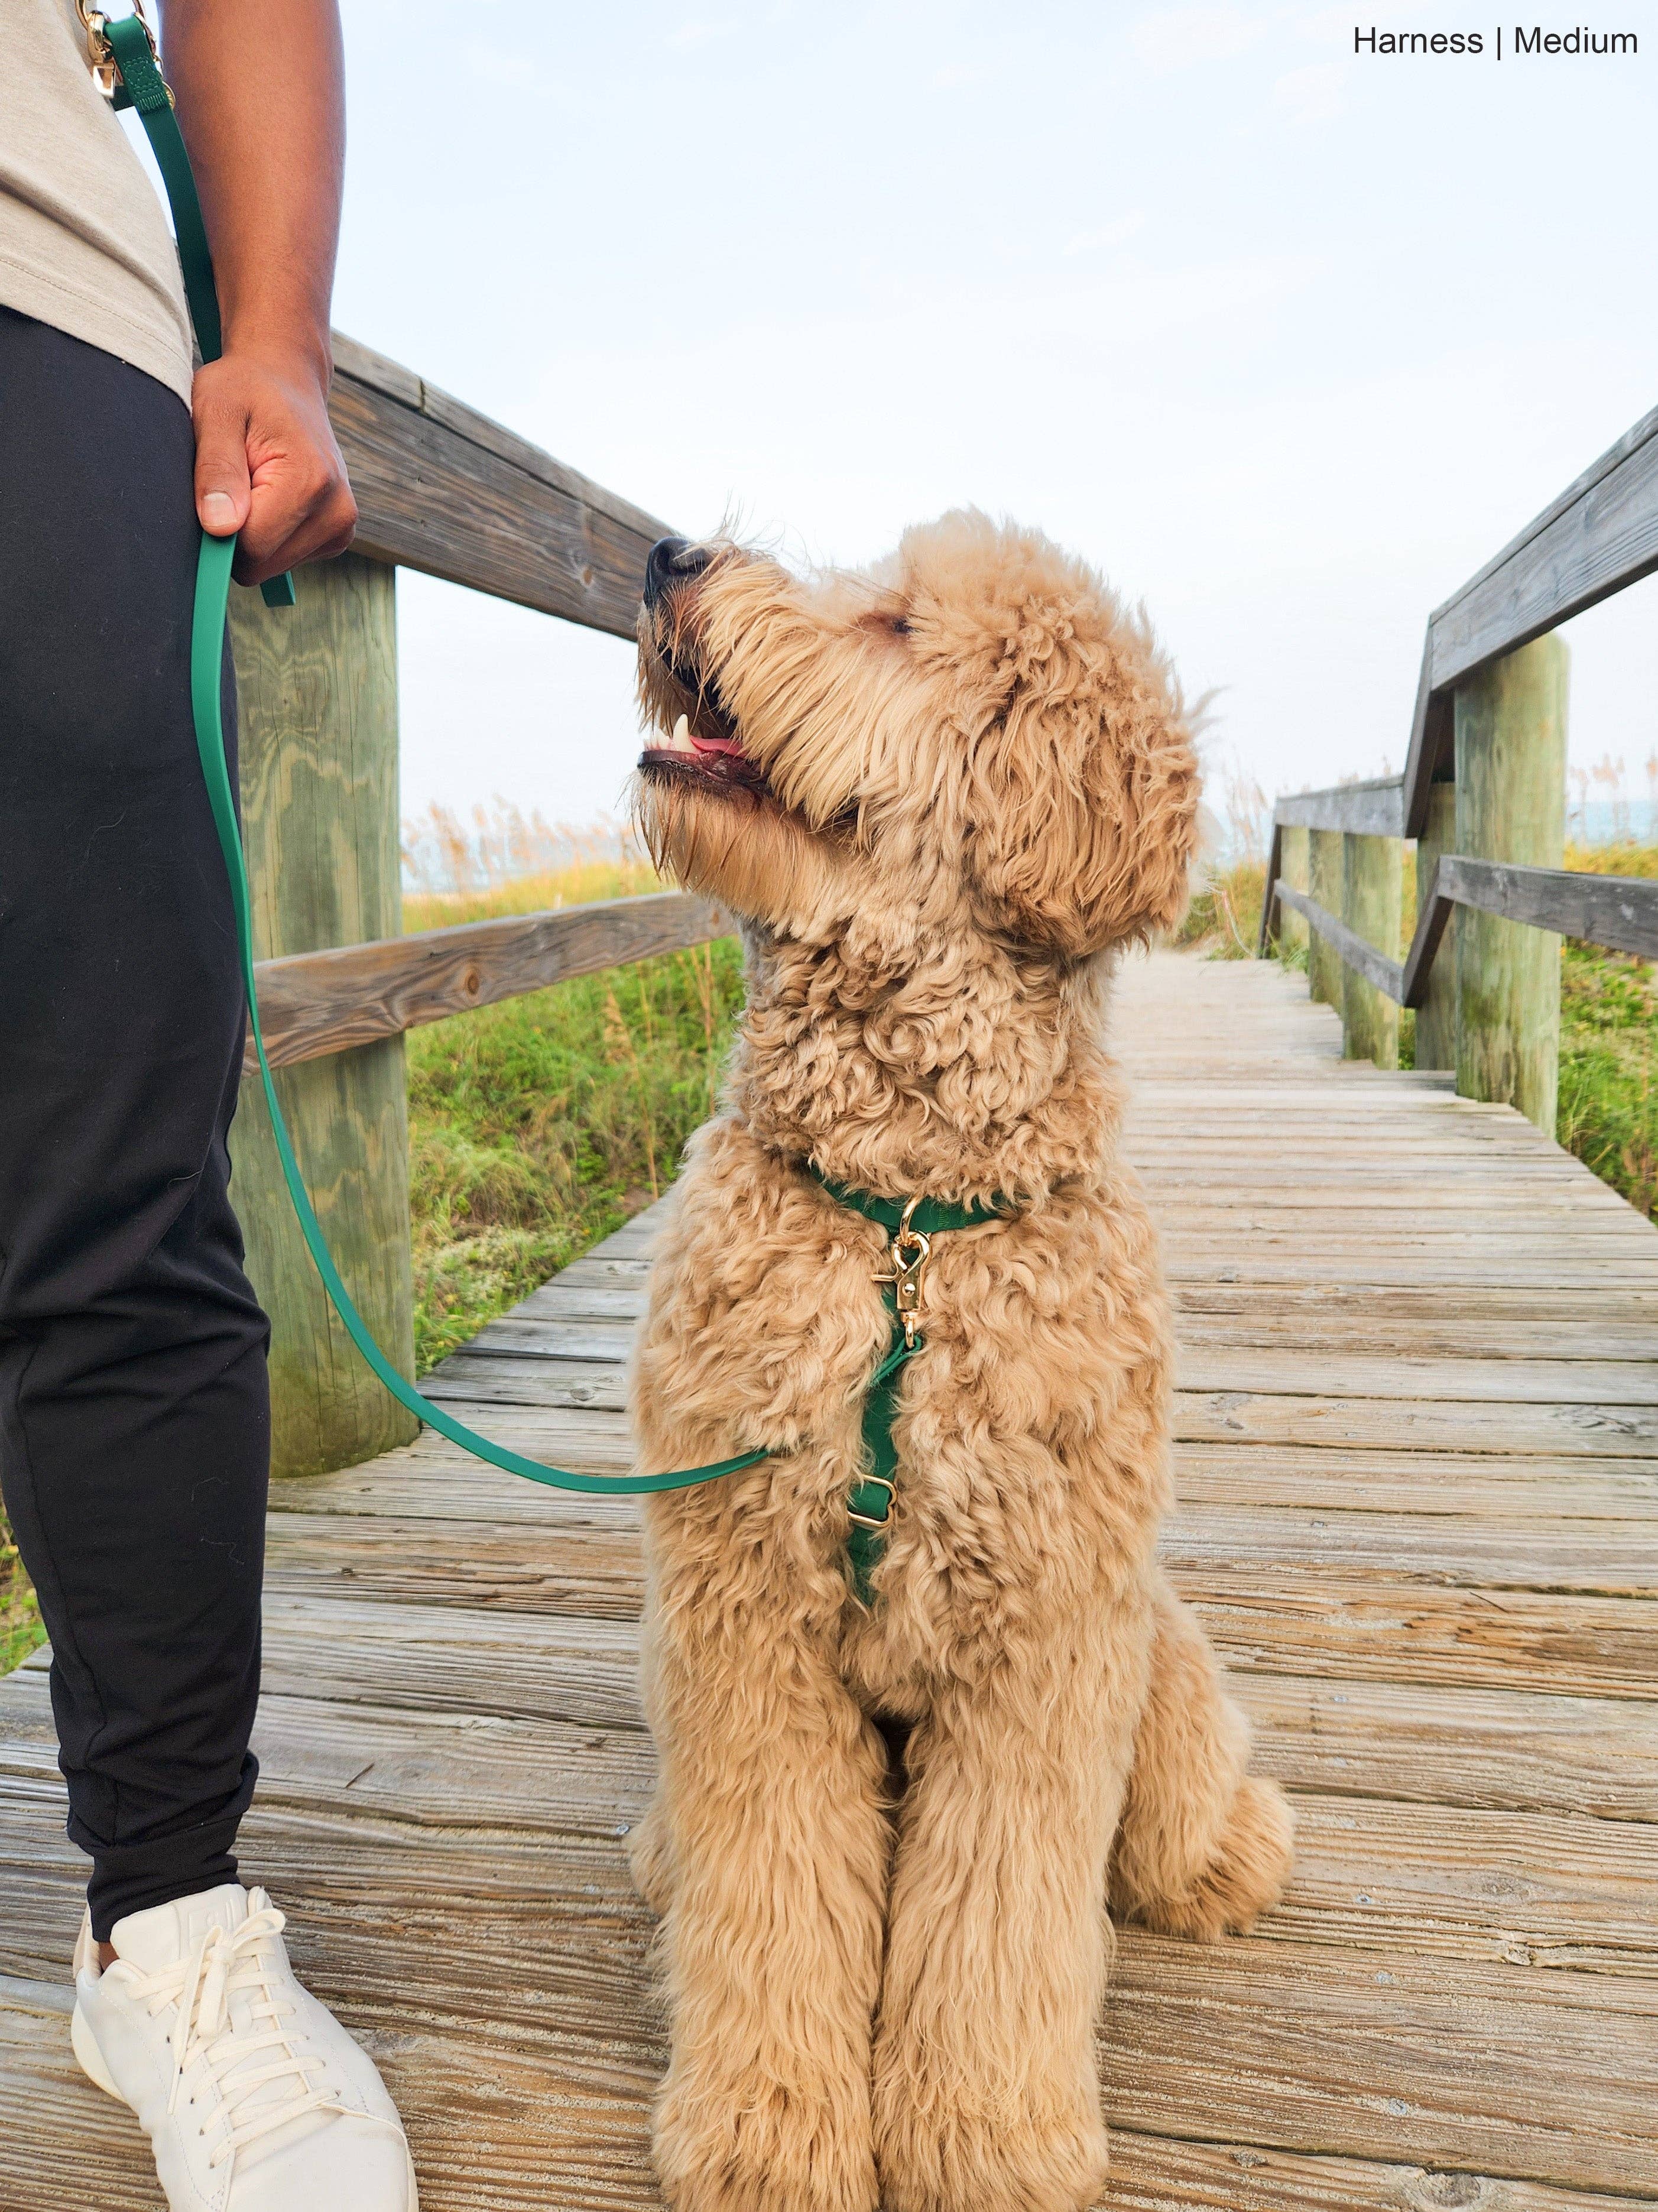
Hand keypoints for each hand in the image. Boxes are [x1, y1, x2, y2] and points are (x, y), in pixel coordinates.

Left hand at [191, 344, 356, 584]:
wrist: (286, 380)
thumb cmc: (245, 389)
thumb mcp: (216, 411)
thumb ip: (217, 468)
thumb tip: (219, 527)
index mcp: (311, 482)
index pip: (251, 548)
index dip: (217, 527)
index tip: (209, 488)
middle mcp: (337, 512)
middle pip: (261, 565)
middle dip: (234, 532)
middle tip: (233, 480)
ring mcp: (341, 528)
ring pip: (270, 567)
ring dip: (250, 533)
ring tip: (252, 482)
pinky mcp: (336, 536)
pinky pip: (283, 559)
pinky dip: (267, 534)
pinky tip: (269, 495)